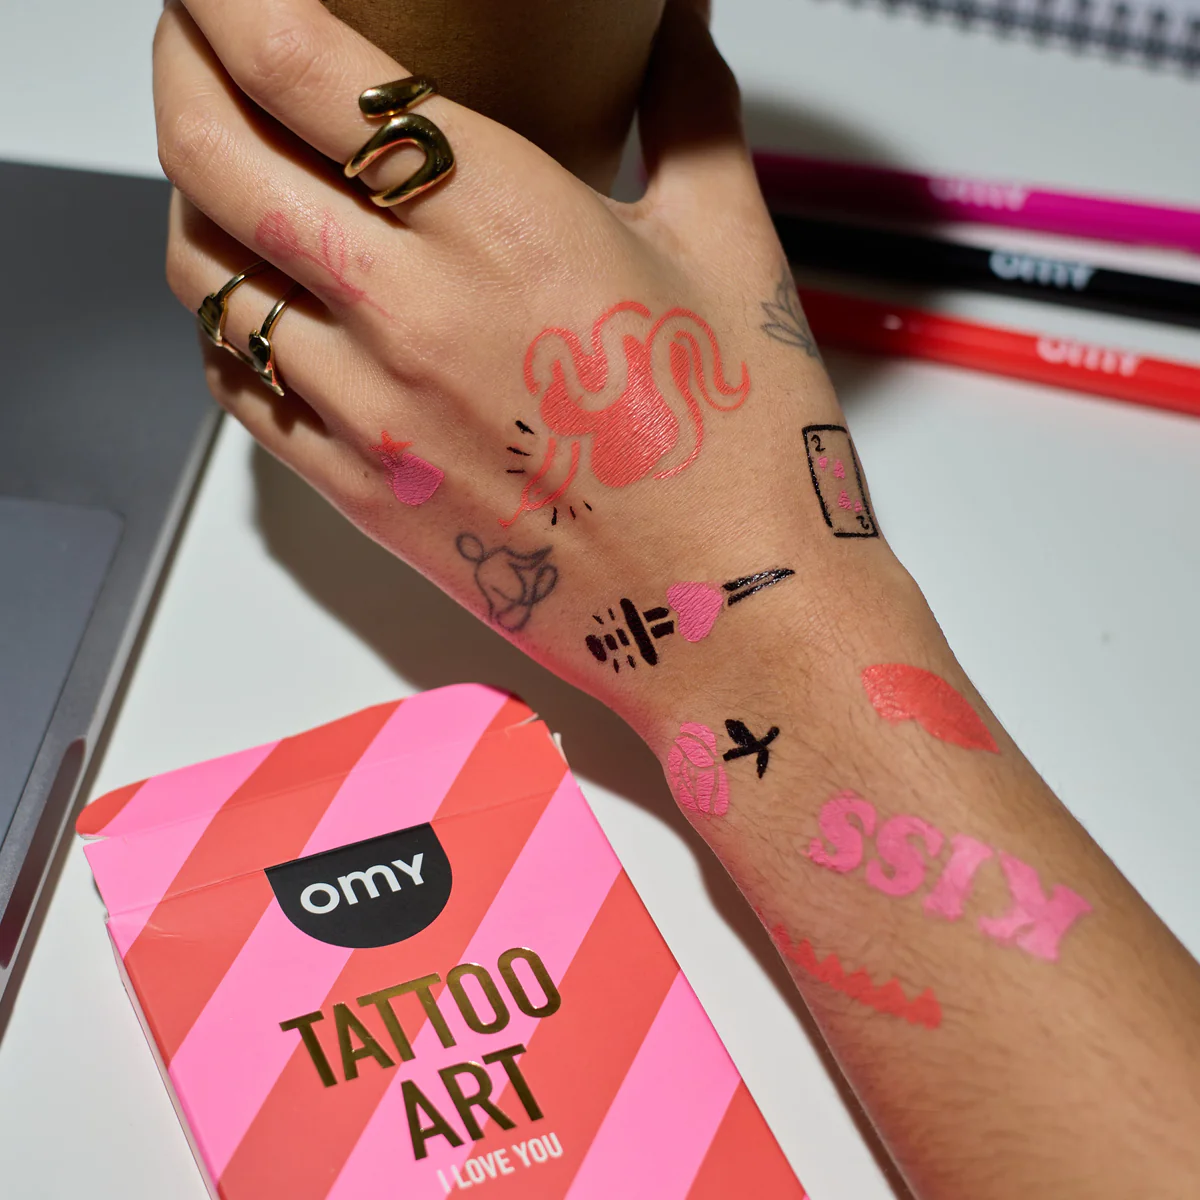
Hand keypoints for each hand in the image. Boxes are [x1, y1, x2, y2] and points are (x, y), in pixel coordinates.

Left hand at [156, 0, 895, 745]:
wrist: (730, 612)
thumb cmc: (740, 450)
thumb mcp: (732, 249)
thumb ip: (692, 110)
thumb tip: (679, 25)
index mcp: (502, 223)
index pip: (303, 64)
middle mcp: (410, 311)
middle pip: (211, 153)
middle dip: (180, 69)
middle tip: (200, 43)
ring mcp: (372, 411)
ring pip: (204, 274)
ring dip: (193, 198)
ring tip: (228, 168)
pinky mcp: (363, 492)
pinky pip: (241, 387)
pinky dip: (226, 321)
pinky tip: (264, 299)